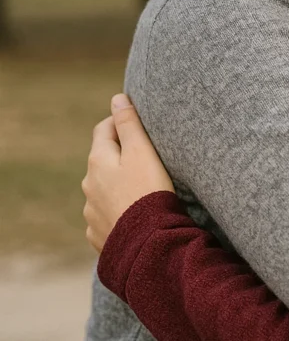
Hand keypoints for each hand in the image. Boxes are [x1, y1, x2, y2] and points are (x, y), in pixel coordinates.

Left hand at [82, 94, 173, 252]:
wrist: (146, 241)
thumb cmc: (148, 191)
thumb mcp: (142, 152)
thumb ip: (129, 124)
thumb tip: (117, 99)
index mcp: (98, 161)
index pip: (104, 129)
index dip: (120, 121)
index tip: (136, 120)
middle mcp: (88, 185)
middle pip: (102, 160)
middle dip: (119, 155)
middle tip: (145, 155)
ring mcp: (91, 211)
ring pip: (103, 189)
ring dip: (117, 184)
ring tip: (142, 188)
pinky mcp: (99, 233)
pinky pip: (106, 215)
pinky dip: (117, 210)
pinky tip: (133, 213)